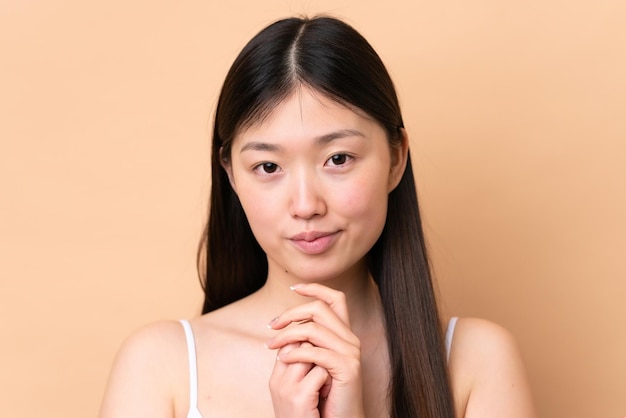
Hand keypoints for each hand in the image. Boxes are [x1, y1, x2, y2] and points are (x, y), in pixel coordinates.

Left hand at [266, 283, 364, 417]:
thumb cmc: (322, 394)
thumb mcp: (311, 361)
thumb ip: (305, 340)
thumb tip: (283, 321)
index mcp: (342, 334)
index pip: (335, 299)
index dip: (315, 288)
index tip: (293, 288)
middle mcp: (350, 339)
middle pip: (320, 309)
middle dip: (291, 313)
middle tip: (271, 326)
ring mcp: (351, 353)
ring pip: (314, 329)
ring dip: (287, 335)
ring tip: (272, 346)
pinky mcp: (348, 369)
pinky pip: (316, 353)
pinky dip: (295, 353)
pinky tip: (282, 359)